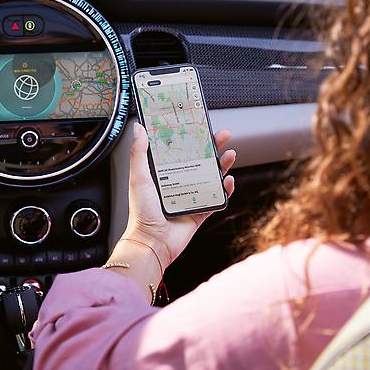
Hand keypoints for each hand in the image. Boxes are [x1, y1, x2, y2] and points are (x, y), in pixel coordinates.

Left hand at [122, 122, 235, 268]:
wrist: (153, 243)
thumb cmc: (142, 213)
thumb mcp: (139, 177)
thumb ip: (139, 152)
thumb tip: (139, 128)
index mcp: (164, 174)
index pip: (181, 151)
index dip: (192, 138)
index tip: (199, 125)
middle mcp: (179, 184)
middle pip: (201, 160)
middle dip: (213, 147)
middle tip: (222, 135)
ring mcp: (191, 197)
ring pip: (212, 177)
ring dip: (223, 165)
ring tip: (230, 154)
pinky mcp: (201, 211)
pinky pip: (217, 198)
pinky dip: (225, 189)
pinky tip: (228, 180)